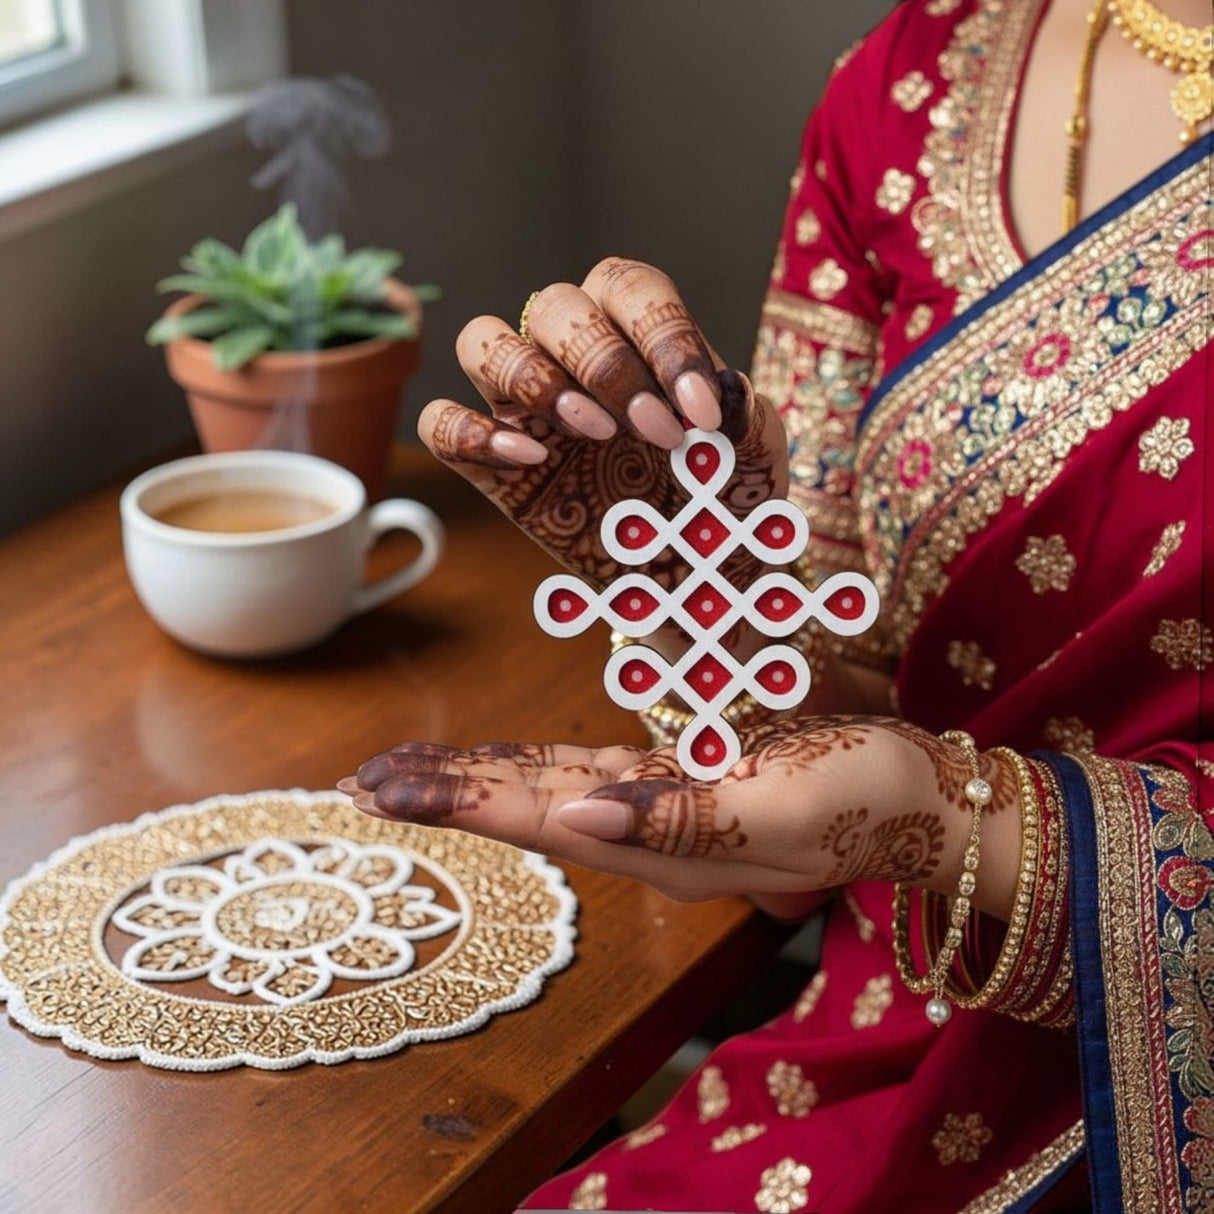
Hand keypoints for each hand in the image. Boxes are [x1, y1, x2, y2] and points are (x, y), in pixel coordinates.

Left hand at [338, 717, 1021, 915]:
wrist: (916, 798)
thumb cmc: (863, 799)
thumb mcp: (782, 811)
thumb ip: (683, 820)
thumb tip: (578, 818)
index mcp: (663, 842)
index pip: (535, 819)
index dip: (455, 801)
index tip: (380, 789)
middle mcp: (647, 831)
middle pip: (524, 807)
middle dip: (443, 794)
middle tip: (363, 782)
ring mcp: (663, 808)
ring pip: (546, 789)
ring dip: (475, 781)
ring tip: (410, 775)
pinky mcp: (683, 780)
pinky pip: (587, 771)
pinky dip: (533, 765)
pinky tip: (508, 765)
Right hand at [418, 257, 788, 587]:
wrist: (701, 580)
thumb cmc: (725, 502)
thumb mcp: (754, 455)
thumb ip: (743, 410)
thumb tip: (718, 385)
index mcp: (637, 335)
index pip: (627, 287)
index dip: (662, 335)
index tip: (699, 409)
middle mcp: (573, 360)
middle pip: (552, 304)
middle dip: (603, 361)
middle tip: (652, 430)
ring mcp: (527, 411)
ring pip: (481, 340)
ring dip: (533, 376)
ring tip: (593, 433)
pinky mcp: (492, 468)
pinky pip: (441, 423)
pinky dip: (469, 430)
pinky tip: (529, 458)